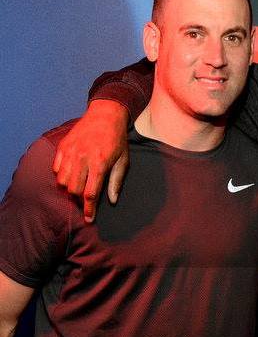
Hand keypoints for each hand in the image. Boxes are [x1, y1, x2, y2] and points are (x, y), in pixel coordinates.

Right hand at [52, 99, 129, 222]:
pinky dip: (61, 176)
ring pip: (62, 181)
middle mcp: (83, 158)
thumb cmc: (117, 140)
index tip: (89, 220)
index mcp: (100, 163)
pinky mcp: (62, 147)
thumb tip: (112, 201)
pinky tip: (71, 174)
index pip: (91, 193)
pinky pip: (56, 169)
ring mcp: (70, 152)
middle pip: (74, 190)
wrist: (105, 116)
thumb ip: (116, 181)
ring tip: (78, 187)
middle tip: (85, 201)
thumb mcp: (123, 161)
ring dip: (69, 189)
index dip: (89, 209)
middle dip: (78, 200)